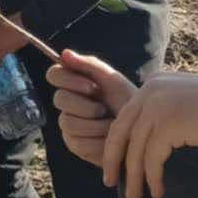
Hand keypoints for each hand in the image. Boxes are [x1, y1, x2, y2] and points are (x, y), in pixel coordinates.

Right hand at [47, 50, 136, 166]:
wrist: (143, 131)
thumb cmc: (128, 103)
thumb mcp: (113, 82)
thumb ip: (90, 66)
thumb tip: (64, 53)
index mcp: (75, 83)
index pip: (54, 75)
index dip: (67, 80)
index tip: (90, 87)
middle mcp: (68, 103)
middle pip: (59, 99)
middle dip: (86, 105)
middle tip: (104, 109)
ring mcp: (69, 124)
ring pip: (68, 122)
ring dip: (96, 125)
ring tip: (112, 125)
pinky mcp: (74, 144)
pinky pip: (78, 142)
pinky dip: (99, 141)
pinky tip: (109, 140)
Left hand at [102, 73, 197, 197]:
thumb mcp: (184, 102)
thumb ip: (163, 112)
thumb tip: (145, 141)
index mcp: (153, 83)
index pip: (125, 116)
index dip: (116, 142)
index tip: (113, 162)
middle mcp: (150, 91)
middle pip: (121, 131)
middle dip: (113, 159)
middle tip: (110, 181)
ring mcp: (157, 107)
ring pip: (135, 149)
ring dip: (134, 176)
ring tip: (135, 195)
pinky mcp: (168, 125)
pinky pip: (152, 158)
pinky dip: (153, 177)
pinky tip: (158, 190)